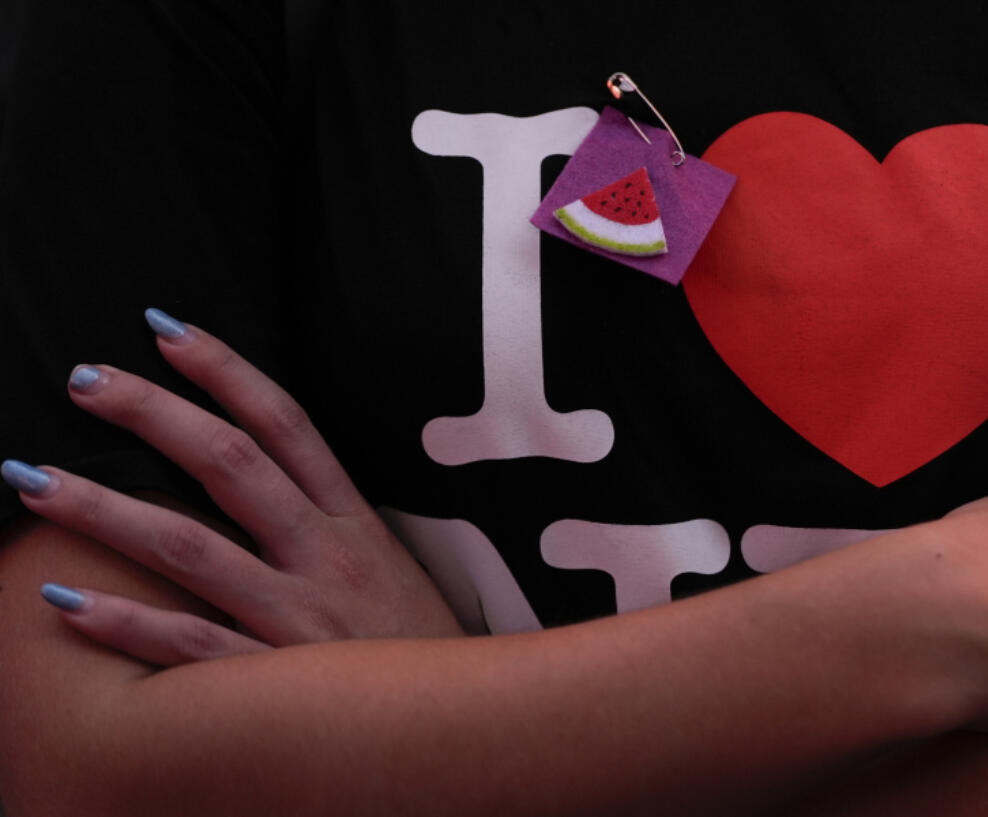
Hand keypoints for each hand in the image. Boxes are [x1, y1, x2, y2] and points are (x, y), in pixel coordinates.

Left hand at [4, 309, 461, 666]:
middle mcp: (325, 553)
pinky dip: (125, 623)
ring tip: (33, 481)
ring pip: (190, 546)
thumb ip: (328, 520)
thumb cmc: (417, 642)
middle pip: (230, 462)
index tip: (167, 330)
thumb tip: (264, 476)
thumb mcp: (389, 563)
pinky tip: (64, 602)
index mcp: (353, 518)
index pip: (286, 423)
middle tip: (84, 379)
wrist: (465, 722)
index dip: (224, 371)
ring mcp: (298, 614)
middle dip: (152, 412)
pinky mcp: (276, 678)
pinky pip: (190, 645)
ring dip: (103, 510)